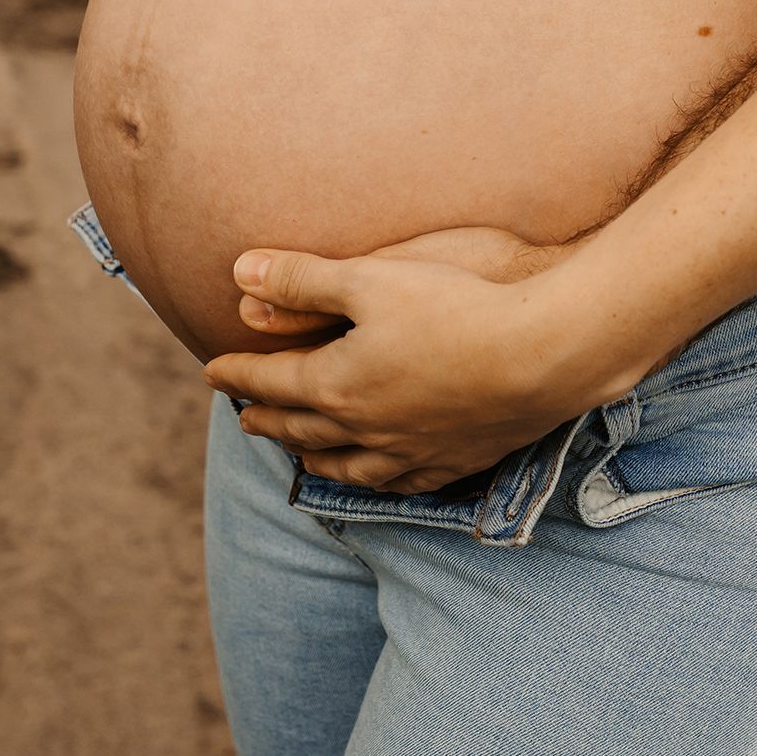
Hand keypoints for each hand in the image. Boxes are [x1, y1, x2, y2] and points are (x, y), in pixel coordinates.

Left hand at [202, 241, 598, 496]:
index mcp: (337, 384)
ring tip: (300, 454)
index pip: (272, 381)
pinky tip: (381, 476)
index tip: (213, 372)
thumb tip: (238, 273)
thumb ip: (302, 279)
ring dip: (316, 458)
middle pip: (303, 427)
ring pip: (349, 465)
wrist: (542, 354)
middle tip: (244, 417)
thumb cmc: (454, 306)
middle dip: (267, 419)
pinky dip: (378, 481)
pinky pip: (404, 482)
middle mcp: (366, 429)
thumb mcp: (368, 278)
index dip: (239, 373)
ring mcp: (413, 450)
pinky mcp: (457, 458)